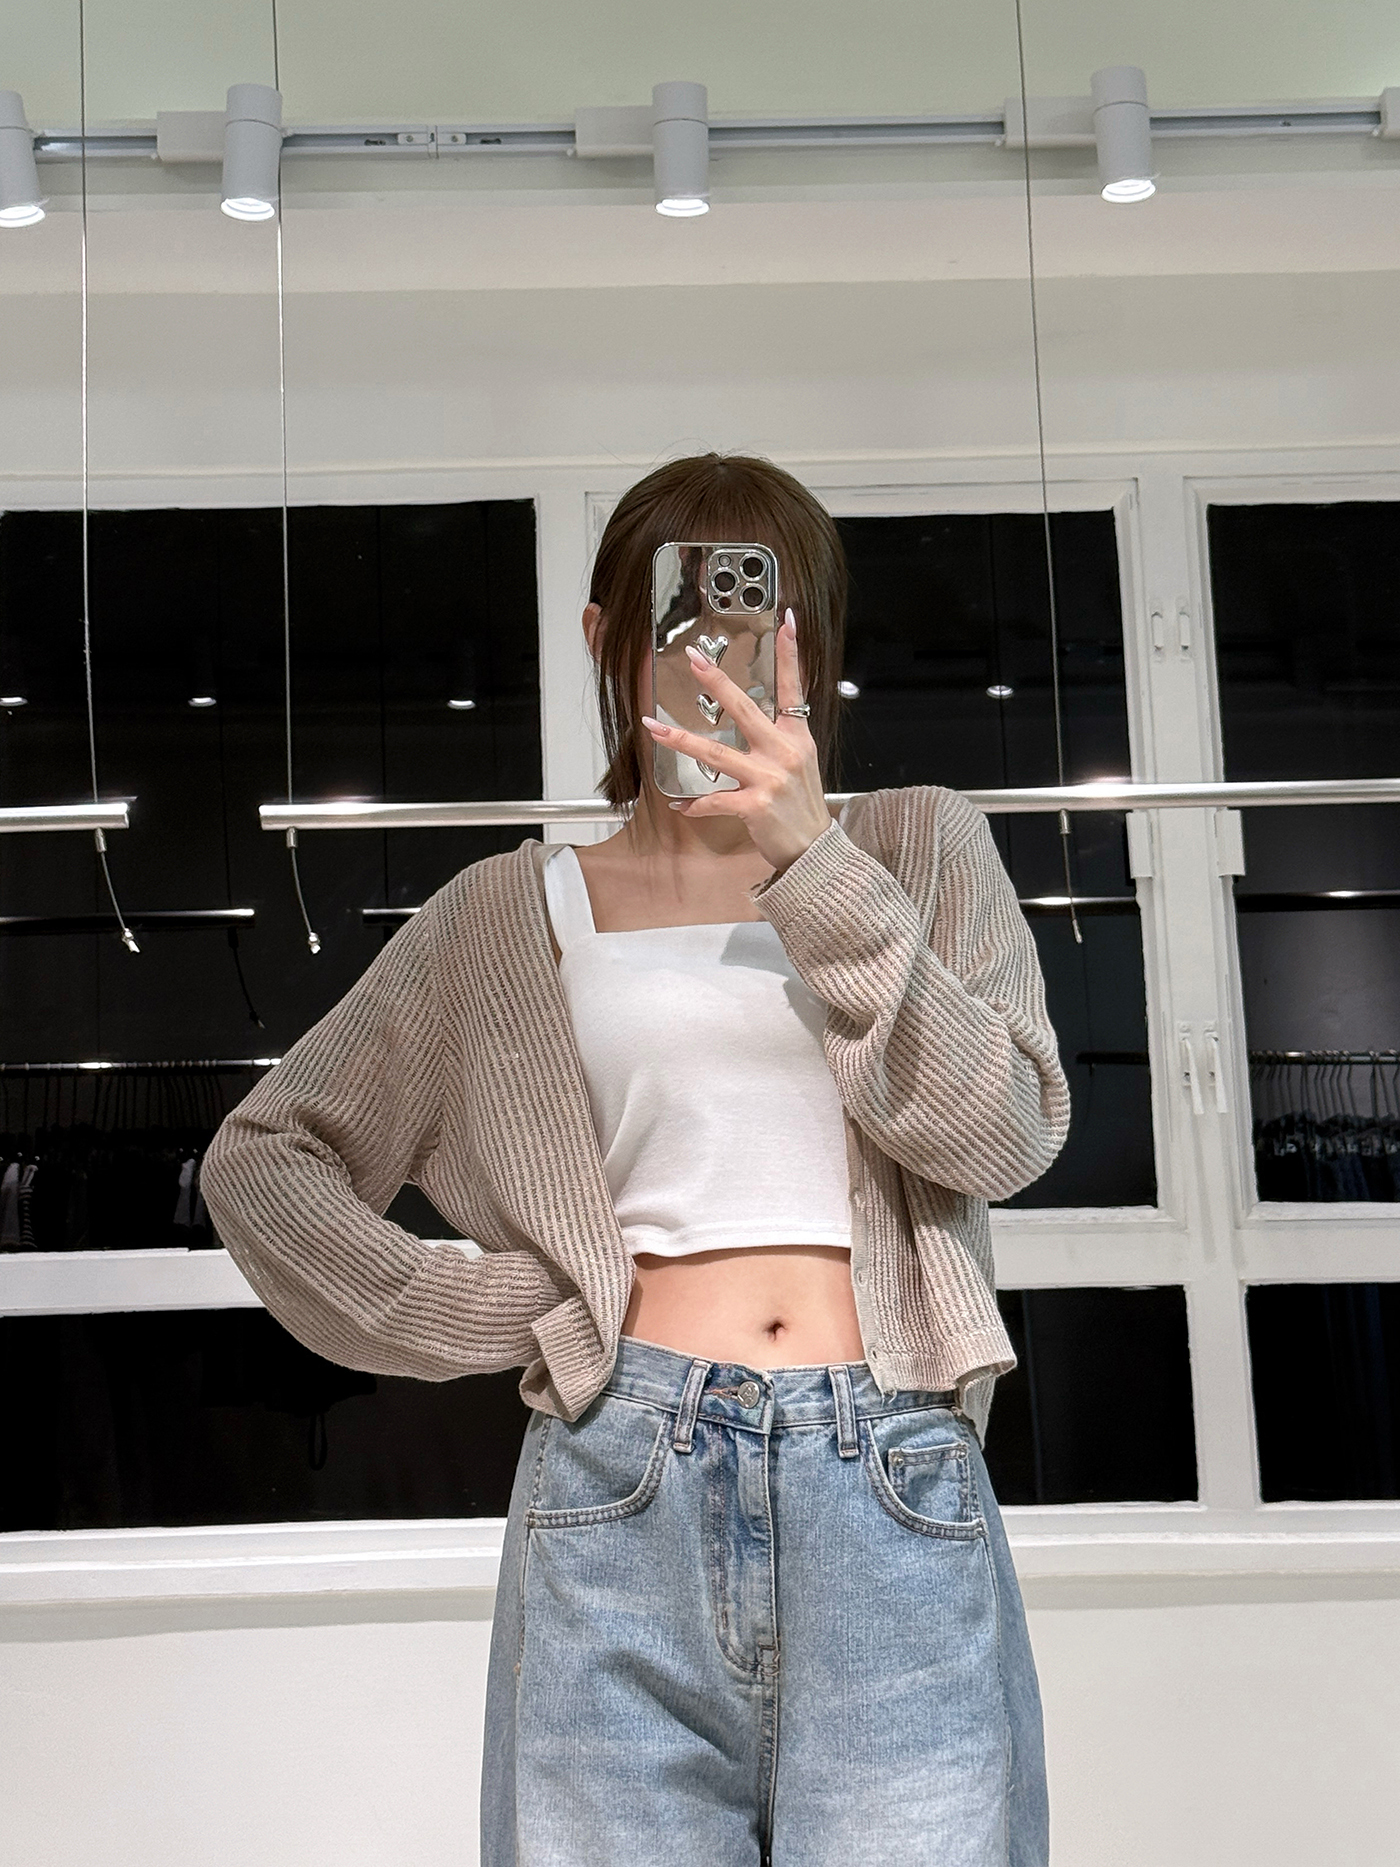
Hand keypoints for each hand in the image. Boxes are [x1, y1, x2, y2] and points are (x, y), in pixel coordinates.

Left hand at [640, 609, 833, 876]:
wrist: (815, 850)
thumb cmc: (801, 807)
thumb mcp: (800, 763)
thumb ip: (779, 739)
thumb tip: (751, 720)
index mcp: (797, 736)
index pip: (794, 686)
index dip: (790, 653)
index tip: (786, 620)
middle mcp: (783, 751)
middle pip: (744, 709)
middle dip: (716, 682)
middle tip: (693, 658)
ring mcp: (769, 778)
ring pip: (715, 754)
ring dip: (679, 740)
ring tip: (652, 726)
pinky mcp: (755, 805)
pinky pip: (715, 801)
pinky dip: (695, 805)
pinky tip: (679, 806)